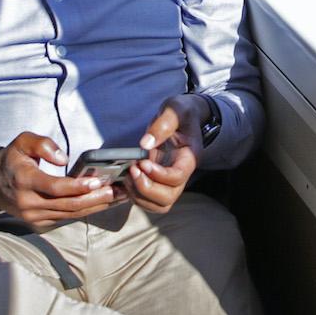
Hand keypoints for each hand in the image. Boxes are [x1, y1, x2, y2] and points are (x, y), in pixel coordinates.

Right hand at [0, 132, 121, 228]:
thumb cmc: (11, 159)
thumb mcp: (22, 142)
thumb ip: (42, 144)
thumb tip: (63, 158)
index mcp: (24, 181)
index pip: (54, 187)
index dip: (77, 186)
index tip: (97, 182)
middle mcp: (29, 202)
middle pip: (67, 204)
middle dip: (94, 198)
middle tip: (117, 190)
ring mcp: (34, 216)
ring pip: (69, 214)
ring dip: (94, 206)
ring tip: (117, 197)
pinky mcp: (39, 222)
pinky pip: (66, 218)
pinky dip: (85, 211)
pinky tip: (102, 203)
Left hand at [129, 95, 205, 215]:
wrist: (183, 116)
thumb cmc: (181, 112)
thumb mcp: (174, 110)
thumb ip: (162, 125)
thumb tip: (145, 144)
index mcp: (189, 157)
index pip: (177, 177)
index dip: (158, 175)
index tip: (143, 162)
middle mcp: (182, 173)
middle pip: (168, 197)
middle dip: (146, 188)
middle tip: (132, 170)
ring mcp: (171, 181)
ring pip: (159, 204)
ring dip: (139, 195)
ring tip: (128, 175)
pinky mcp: (159, 182)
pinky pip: (149, 201)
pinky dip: (135, 196)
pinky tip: (126, 179)